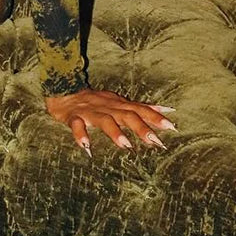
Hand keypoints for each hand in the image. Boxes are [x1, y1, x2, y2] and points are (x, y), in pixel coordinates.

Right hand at [44, 88, 176, 155]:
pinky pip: (76, 125)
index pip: (140, 109)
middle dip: (141, 127)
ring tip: (126, 145)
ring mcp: (90, 111)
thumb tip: (165, 110)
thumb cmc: (94, 100)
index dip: (155, 117)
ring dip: (115, 132)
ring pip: (104, 120)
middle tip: (155, 141)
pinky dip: (81, 134)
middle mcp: (107, 107)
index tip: (172, 127)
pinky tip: (86, 146)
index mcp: (118, 104)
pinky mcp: (73, 116)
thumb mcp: (119, 101)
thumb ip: (140, 107)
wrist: (63, 89)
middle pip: (126, 116)